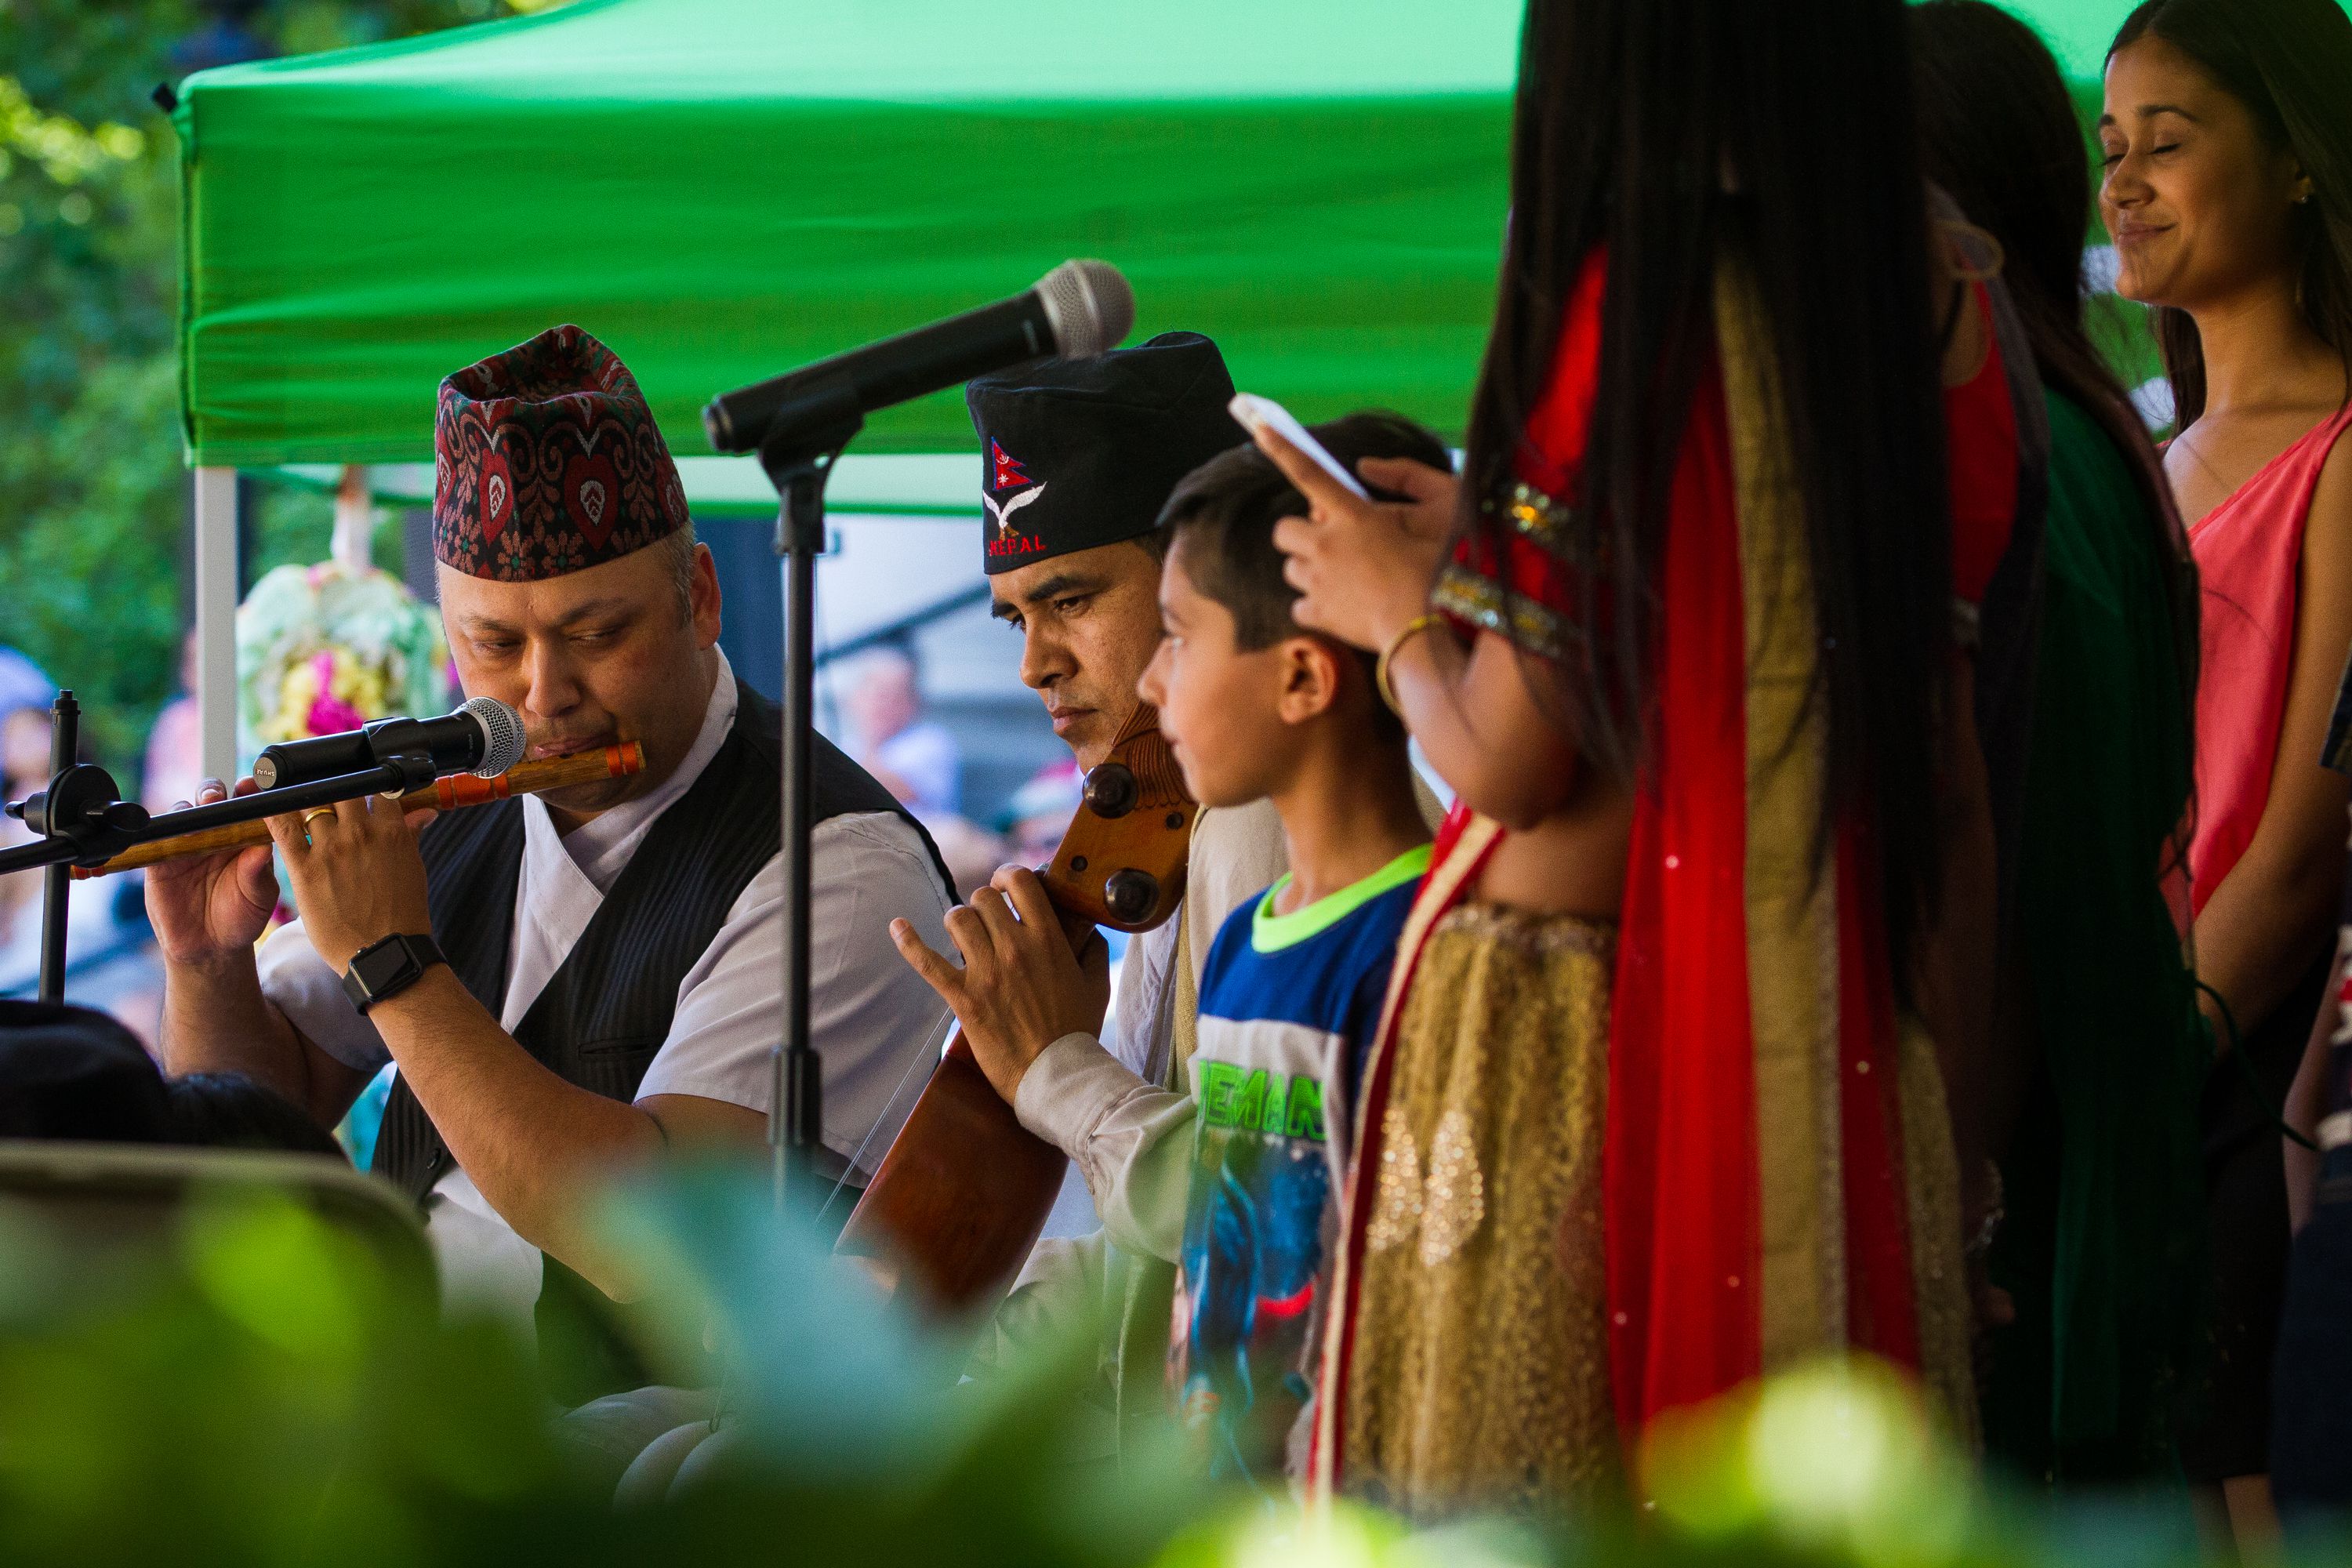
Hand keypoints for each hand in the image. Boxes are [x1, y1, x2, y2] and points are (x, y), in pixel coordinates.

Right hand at [145, 777, 280, 967]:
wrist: (210, 948)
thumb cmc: (242, 917)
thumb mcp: (259, 897)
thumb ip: (259, 873)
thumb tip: (265, 846)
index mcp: (245, 836)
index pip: (246, 805)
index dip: (249, 792)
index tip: (253, 785)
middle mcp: (216, 834)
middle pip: (211, 800)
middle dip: (213, 792)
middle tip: (219, 797)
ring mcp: (187, 844)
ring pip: (183, 812)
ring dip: (188, 807)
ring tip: (197, 813)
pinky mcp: (161, 859)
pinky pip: (158, 838)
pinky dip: (162, 830)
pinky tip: (171, 832)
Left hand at [263, 792, 438, 973]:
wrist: (384, 952)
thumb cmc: (403, 913)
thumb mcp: (413, 868)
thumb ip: (410, 834)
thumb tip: (424, 812)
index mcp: (391, 831)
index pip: (375, 788)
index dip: (364, 784)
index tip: (356, 787)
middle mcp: (361, 833)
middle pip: (340, 789)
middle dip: (333, 788)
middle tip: (324, 794)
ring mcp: (331, 849)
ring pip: (310, 803)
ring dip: (304, 801)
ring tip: (296, 802)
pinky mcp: (304, 869)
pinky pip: (283, 828)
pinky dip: (273, 812)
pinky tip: (266, 805)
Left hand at [889, 864, 1110, 1103]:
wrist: (1055, 1075)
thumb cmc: (1077, 1032)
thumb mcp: (1097, 985)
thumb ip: (1093, 950)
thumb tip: (1089, 929)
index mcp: (1049, 940)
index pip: (1020, 881)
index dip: (1007, 875)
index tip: (1004, 885)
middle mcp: (1015, 949)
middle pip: (983, 898)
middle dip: (983, 904)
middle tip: (987, 920)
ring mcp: (987, 973)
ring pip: (957, 919)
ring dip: (958, 921)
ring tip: (964, 935)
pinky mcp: (964, 998)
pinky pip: (927, 961)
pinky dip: (908, 941)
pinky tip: (897, 926)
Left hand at [1251, 426, 1456, 651]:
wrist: (1424, 626)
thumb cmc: (1436, 572)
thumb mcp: (1426, 525)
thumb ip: (1391, 505)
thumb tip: (1364, 492)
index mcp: (1354, 516)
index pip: (1311, 474)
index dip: (1283, 448)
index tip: (1260, 427)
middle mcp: (1327, 544)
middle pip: (1283, 531)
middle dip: (1298, 537)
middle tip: (1325, 547)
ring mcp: (1317, 580)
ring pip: (1290, 570)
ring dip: (1309, 573)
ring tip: (1343, 583)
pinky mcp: (1318, 614)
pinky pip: (1299, 608)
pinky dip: (1314, 609)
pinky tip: (1340, 611)